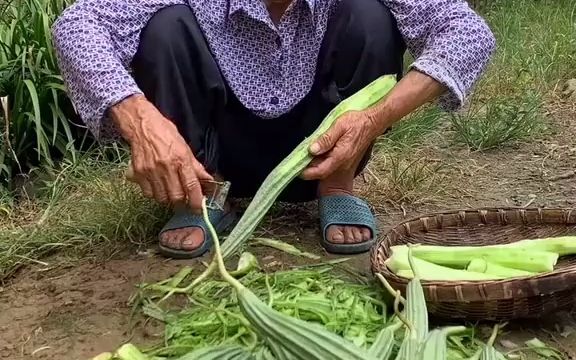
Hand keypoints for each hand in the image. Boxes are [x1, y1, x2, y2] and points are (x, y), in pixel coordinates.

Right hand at [111, 95, 212, 211]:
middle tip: (184, 199)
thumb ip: (196, 167)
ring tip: (170, 190)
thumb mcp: (185, 147)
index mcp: (180, 159)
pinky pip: (148, 193)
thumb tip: (208, 180)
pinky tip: (157, 185)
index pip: (191, 186)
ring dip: (168, 198)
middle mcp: (166, 167)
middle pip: (176, 197)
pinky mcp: (138, 173)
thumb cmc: (165, 133)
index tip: (198, 208)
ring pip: (161, 198)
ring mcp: (150, 171)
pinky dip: (154, 193)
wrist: (141, 125)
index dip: (196, 201)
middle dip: (182, 201)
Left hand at [301, 110, 380, 179]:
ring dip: (314, 165)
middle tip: (297, 161)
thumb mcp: (339, 125)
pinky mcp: (345, 159)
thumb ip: (326, 138)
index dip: (307, 173)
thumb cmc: (356, 122)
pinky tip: (316, 153)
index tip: (297, 170)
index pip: (320, 171)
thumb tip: (312, 149)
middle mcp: (342, 163)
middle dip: (308, 170)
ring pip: (326, 169)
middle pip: (321, 172)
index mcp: (340, 156)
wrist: (372, 123)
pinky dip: (321, 161)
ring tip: (304, 156)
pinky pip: (331, 164)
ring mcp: (344, 163)